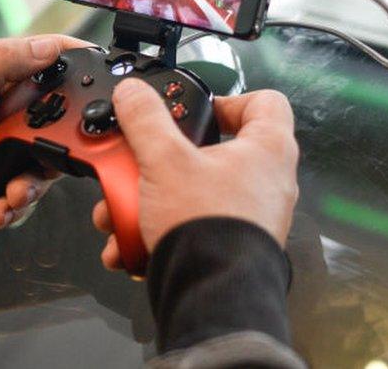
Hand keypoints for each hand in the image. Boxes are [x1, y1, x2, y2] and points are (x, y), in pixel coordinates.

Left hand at [0, 35, 87, 216]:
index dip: (81, 68)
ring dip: (31, 185)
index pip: (54, 61)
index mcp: (3, 77)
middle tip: (40, 165)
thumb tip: (48, 46)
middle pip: (60, 121)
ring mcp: (6, 141)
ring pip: (45, 162)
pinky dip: (13, 204)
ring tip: (11, 196)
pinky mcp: (0, 171)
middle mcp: (11, 107)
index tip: (103, 84)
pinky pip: (23, 187)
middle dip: (56, 151)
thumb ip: (3, 62)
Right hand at [94, 81, 298, 269]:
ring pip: (192, 193)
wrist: (211, 295)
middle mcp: (267, 182)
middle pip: (212, 153)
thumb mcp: (164, 160)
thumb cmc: (208, 227)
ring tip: (120, 212)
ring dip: (150, 199)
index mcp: (267, 150)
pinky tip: (129, 242)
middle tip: (140, 162)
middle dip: (162, 160)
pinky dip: (158, 230)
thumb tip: (133, 92)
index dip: (230, 99)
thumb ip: (145, 119)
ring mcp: (251, 217)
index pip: (264, 102)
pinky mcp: (231, 245)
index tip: (196, 111)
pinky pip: (191, 226)